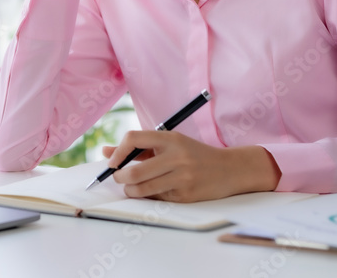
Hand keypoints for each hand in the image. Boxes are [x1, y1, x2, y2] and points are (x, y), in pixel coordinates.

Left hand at [101, 131, 280, 202]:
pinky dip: (149, 196)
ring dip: (130, 190)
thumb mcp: (169, 143)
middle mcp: (177, 156)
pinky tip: (154, 191)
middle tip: (119, 178)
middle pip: (134, 171)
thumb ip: (138, 147)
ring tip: (131, 187)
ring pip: (142, 189)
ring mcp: (182, 177)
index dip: (117, 151)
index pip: (133, 138)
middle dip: (119, 177)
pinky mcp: (186, 195)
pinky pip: (157, 198)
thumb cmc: (194, 154)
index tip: (112, 162)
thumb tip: (105, 152)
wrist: (230, 169)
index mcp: (170, 138)